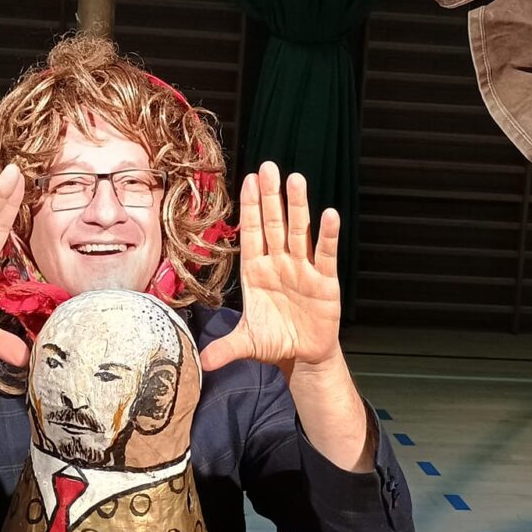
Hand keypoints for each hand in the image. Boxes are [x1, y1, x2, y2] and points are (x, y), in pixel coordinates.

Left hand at [199, 162, 341, 374]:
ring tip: (296, 180)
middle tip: (268, 167)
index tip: (247, 180)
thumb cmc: (275, 342)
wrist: (305, 355)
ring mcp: (303, 269)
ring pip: (299, 232)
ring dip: (298, 207)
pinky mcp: (325, 280)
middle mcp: (279, 264)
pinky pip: (326, 254)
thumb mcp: (248, 344)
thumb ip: (227, 348)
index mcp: (256, 273)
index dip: (250, 208)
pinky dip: (328, 236)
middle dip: (271, 197)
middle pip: (275, 225)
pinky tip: (328, 214)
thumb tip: (202, 363)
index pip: (252, 234)